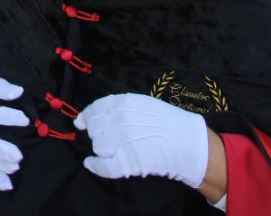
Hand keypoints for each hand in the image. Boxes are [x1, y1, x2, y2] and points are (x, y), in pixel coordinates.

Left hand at [75, 93, 209, 189]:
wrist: (189, 142)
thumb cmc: (169, 122)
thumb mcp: (143, 104)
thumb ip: (118, 107)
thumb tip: (87, 117)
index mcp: (123, 103)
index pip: (95, 110)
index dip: (86, 117)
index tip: (81, 123)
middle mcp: (119, 119)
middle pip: (95, 129)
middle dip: (99, 134)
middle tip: (112, 139)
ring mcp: (122, 141)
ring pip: (98, 146)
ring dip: (103, 149)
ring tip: (117, 150)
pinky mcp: (127, 162)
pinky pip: (102, 166)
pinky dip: (95, 166)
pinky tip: (91, 164)